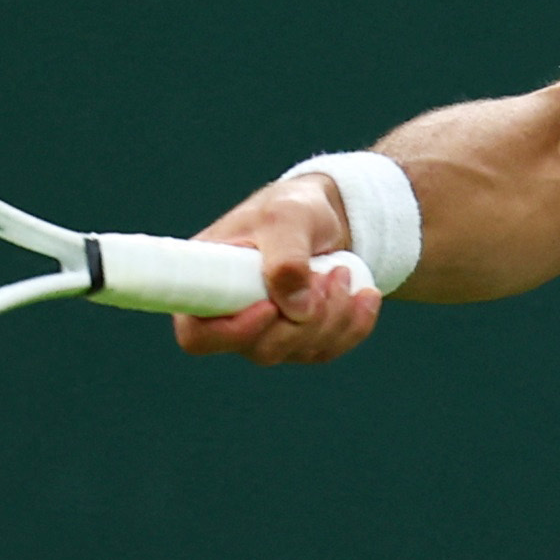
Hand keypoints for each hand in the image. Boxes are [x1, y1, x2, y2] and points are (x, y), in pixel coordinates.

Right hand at [173, 173, 385, 364]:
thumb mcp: (288, 216)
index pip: (196, 335)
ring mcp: (265, 332)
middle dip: (306, 316)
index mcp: (206, 281)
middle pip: (261, 348)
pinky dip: (354, 324)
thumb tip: (294, 309)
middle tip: (328, 273)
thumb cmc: (294, 208)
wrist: (327, 218)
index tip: (270, 307)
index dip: (232, 332)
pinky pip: (327, 350)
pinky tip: (364, 294)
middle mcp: (230, 315)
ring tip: (343, 271)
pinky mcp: (299, 339)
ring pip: (299, 350)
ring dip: (334, 315)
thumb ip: (287, 255)